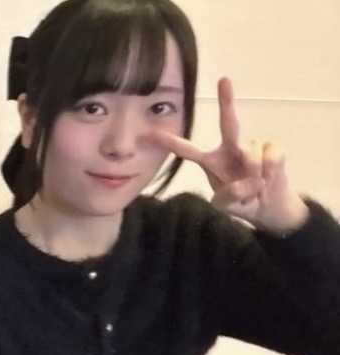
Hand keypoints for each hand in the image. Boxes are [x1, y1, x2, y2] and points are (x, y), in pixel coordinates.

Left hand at [148, 77, 307, 233]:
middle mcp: (230, 148)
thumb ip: (228, 198)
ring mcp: (252, 146)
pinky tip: (268, 178)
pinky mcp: (272, 148)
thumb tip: (245, 183)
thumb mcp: (226, 206)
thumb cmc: (241, 201)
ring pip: (251, 153)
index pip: (187, 151)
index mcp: (210, 162)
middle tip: (224, 79)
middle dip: (226, 100)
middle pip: (228, 122)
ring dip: (254, 174)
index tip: (151, 132)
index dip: (170, 142)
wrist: (268, 205)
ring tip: (255, 185)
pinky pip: (270, 157)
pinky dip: (270, 173)